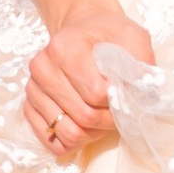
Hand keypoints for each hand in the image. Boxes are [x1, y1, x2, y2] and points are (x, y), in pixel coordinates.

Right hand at [22, 0, 155, 154]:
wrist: (82, 31)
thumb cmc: (108, 35)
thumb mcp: (132, 37)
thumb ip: (141, 62)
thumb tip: (143, 91)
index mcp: (64, 47)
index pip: (95, 93)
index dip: (117, 101)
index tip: (125, 93)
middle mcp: (42, 68)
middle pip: (82, 116)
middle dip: (108, 120)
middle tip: (118, 110)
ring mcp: (33, 89)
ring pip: (67, 133)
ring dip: (92, 133)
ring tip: (101, 116)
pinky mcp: (30, 106)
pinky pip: (51, 142)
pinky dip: (73, 141)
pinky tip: (85, 126)